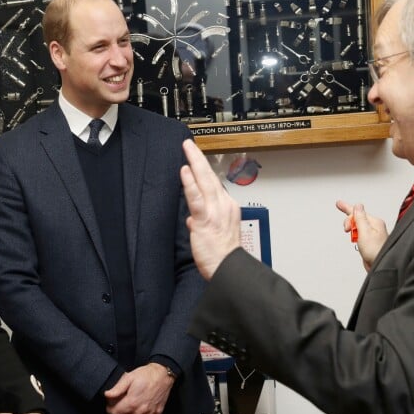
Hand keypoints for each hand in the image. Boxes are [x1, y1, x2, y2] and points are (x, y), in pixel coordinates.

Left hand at [104, 364, 173, 413]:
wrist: (163, 374)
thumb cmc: (146, 375)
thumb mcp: (129, 377)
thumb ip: (117, 388)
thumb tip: (107, 395)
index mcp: (132, 402)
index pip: (116, 413)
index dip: (109, 410)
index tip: (108, 407)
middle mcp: (141, 410)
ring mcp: (150, 413)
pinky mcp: (157, 413)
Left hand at [180, 139, 240, 279]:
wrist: (228, 268)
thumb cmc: (222, 256)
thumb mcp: (214, 234)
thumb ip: (202, 223)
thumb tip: (192, 219)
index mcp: (227, 208)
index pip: (213, 184)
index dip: (203, 171)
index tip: (195, 160)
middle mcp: (224, 206)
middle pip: (210, 177)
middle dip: (199, 159)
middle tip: (189, 144)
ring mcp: (216, 211)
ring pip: (205, 182)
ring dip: (195, 163)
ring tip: (187, 149)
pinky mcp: (206, 219)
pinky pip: (197, 198)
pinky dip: (190, 184)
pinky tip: (185, 172)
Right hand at [336, 200, 387, 270]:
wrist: (380, 265)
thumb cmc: (376, 251)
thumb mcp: (365, 232)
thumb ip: (360, 218)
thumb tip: (358, 206)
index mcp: (375, 222)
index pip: (358, 212)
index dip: (347, 208)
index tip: (339, 203)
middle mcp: (374, 226)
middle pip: (356, 218)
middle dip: (349, 223)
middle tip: (347, 230)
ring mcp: (371, 233)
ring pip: (356, 226)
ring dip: (352, 231)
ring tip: (354, 239)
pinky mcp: (368, 240)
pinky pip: (358, 233)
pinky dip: (354, 236)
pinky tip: (355, 241)